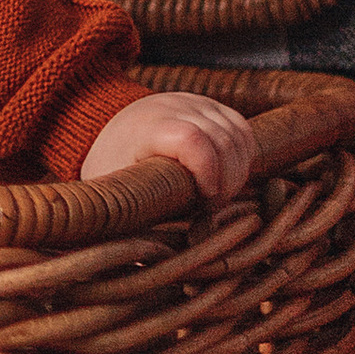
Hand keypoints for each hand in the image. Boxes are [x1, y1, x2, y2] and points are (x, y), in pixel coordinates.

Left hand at [79, 91, 254, 199]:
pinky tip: (227, 177)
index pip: (191, 138)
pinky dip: (242, 156)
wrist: (112, 134)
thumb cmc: (115, 172)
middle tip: (211, 207)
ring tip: (217, 195)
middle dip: (227, 180)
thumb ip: (146, 216)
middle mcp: (171, 107)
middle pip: (222, 139)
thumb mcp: (119, 194)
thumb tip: (178, 251)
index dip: (208, 171)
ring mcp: (193, 102)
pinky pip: (241, 129)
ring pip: (237, 134)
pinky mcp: (208, 106)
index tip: (205, 200)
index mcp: (146, 128)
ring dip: (237, 171)